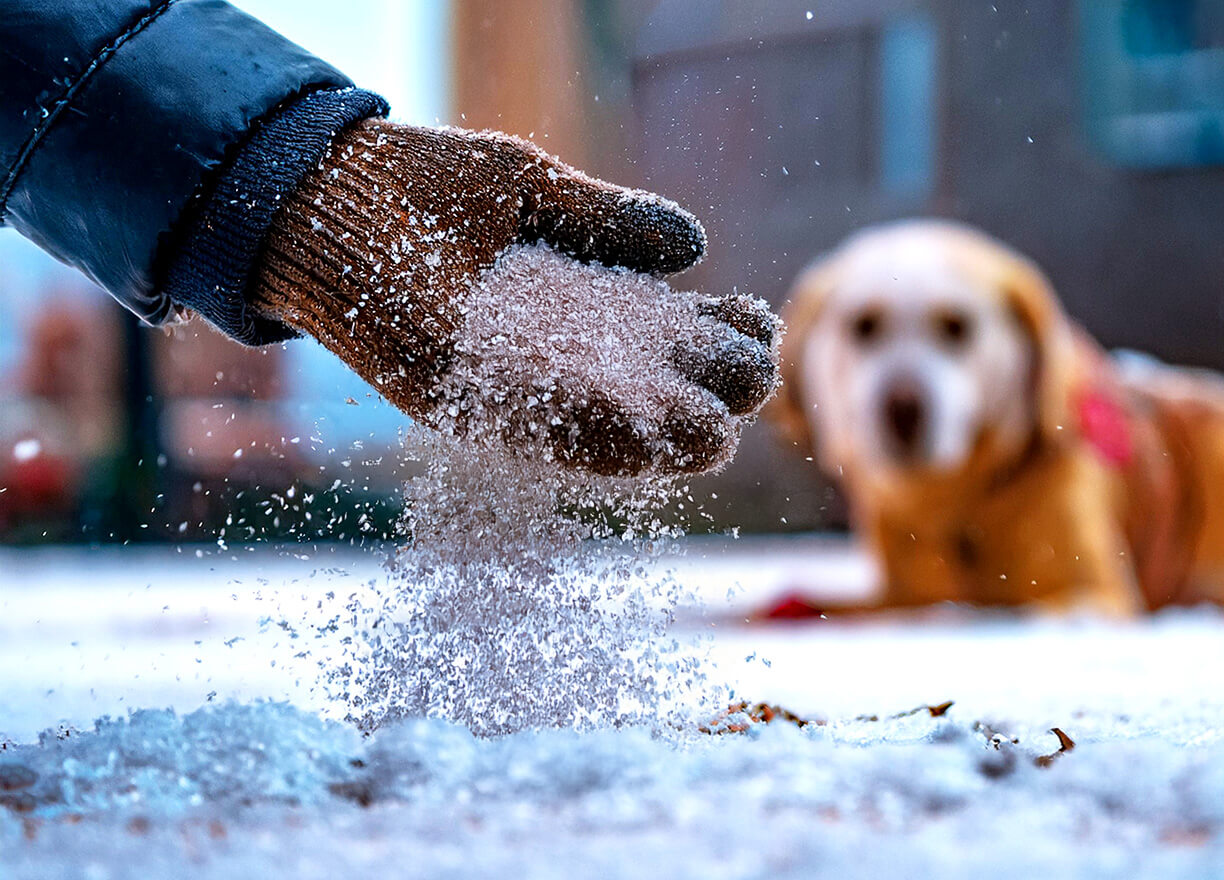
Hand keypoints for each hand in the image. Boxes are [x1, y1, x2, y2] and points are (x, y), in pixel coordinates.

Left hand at [250, 119, 777, 474]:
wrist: (319, 195)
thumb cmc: (421, 181)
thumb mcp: (531, 188)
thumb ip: (609, 221)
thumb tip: (699, 247)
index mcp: (578, 303)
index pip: (668, 336)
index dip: (720, 334)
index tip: (756, 318)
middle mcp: (550, 354)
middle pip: (650, 389)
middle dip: (709, 389)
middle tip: (754, 374)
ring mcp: (506, 383)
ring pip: (604, 426)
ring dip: (663, 435)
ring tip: (720, 432)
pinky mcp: (457, 400)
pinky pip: (538, 433)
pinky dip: (596, 439)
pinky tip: (647, 438)